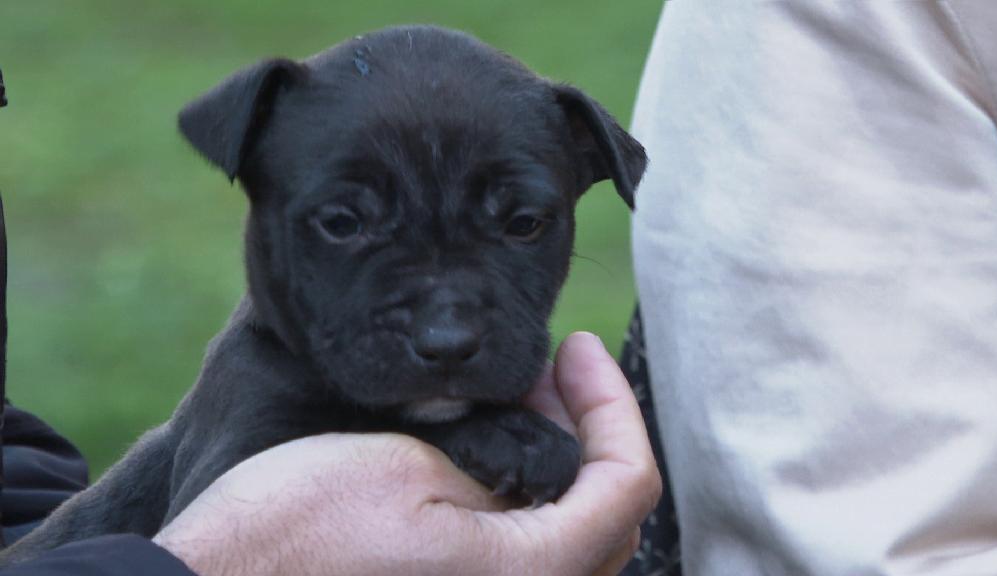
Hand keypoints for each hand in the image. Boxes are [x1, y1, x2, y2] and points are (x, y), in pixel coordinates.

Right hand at [153, 332, 661, 575]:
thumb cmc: (296, 536)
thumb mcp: (410, 470)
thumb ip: (503, 456)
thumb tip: (544, 438)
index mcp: (530, 574)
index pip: (626, 480)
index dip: (613, 402)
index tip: (577, 348)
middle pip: (609, 511)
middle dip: (589, 428)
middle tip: (549, 370)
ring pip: (572, 536)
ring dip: (558, 461)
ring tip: (516, 400)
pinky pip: (527, 556)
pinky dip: (526, 499)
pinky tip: (486, 454)